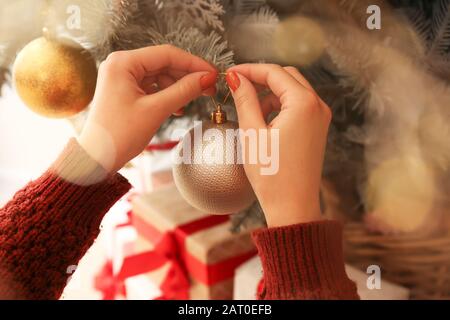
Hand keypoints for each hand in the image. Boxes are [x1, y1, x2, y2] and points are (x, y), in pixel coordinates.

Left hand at [78, 45, 216, 172]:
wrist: (96, 159)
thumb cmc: (118, 136)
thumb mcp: (156, 110)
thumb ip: (184, 91)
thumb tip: (208, 78)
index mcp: (123, 63)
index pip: (166, 54)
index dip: (193, 63)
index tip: (213, 74)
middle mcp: (121, 65)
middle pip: (164, 63)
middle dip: (187, 76)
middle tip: (210, 88)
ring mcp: (122, 77)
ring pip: (160, 75)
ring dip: (178, 87)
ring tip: (193, 100)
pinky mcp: (125, 90)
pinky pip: (152, 86)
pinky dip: (167, 95)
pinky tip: (178, 107)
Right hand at [225, 64, 331, 226]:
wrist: (293, 206)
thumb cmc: (272, 175)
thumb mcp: (252, 133)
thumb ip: (245, 100)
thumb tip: (235, 77)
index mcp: (304, 103)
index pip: (274, 72)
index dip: (249, 69)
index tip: (229, 73)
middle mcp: (318, 106)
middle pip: (287, 76)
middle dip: (261, 78)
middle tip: (237, 85)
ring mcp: (320, 118)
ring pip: (293, 90)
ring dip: (271, 93)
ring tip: (248, 107)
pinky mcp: (317, 129)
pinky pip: (298, 106)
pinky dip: (280, 106)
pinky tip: (263, 119)